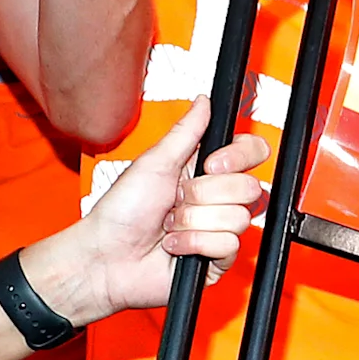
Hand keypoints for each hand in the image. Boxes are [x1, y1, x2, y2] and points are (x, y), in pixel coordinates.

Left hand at [18, 102, 271, 324]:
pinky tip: (174, 246)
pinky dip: (195, 243)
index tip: (210, 164)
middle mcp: (216, 199)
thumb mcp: (153, 163)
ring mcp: (219, 228)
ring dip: (194, 222)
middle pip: (249, 187)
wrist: (107, 256)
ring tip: (170, 226)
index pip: (252, 154)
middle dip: (203, 194)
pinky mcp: (218, 258)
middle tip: (176, 200)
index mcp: (204, 171)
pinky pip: (228, 244)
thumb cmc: (121, 211)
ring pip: (238, 217)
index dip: (239, 157)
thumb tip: (204, 101)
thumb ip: (186, 132)